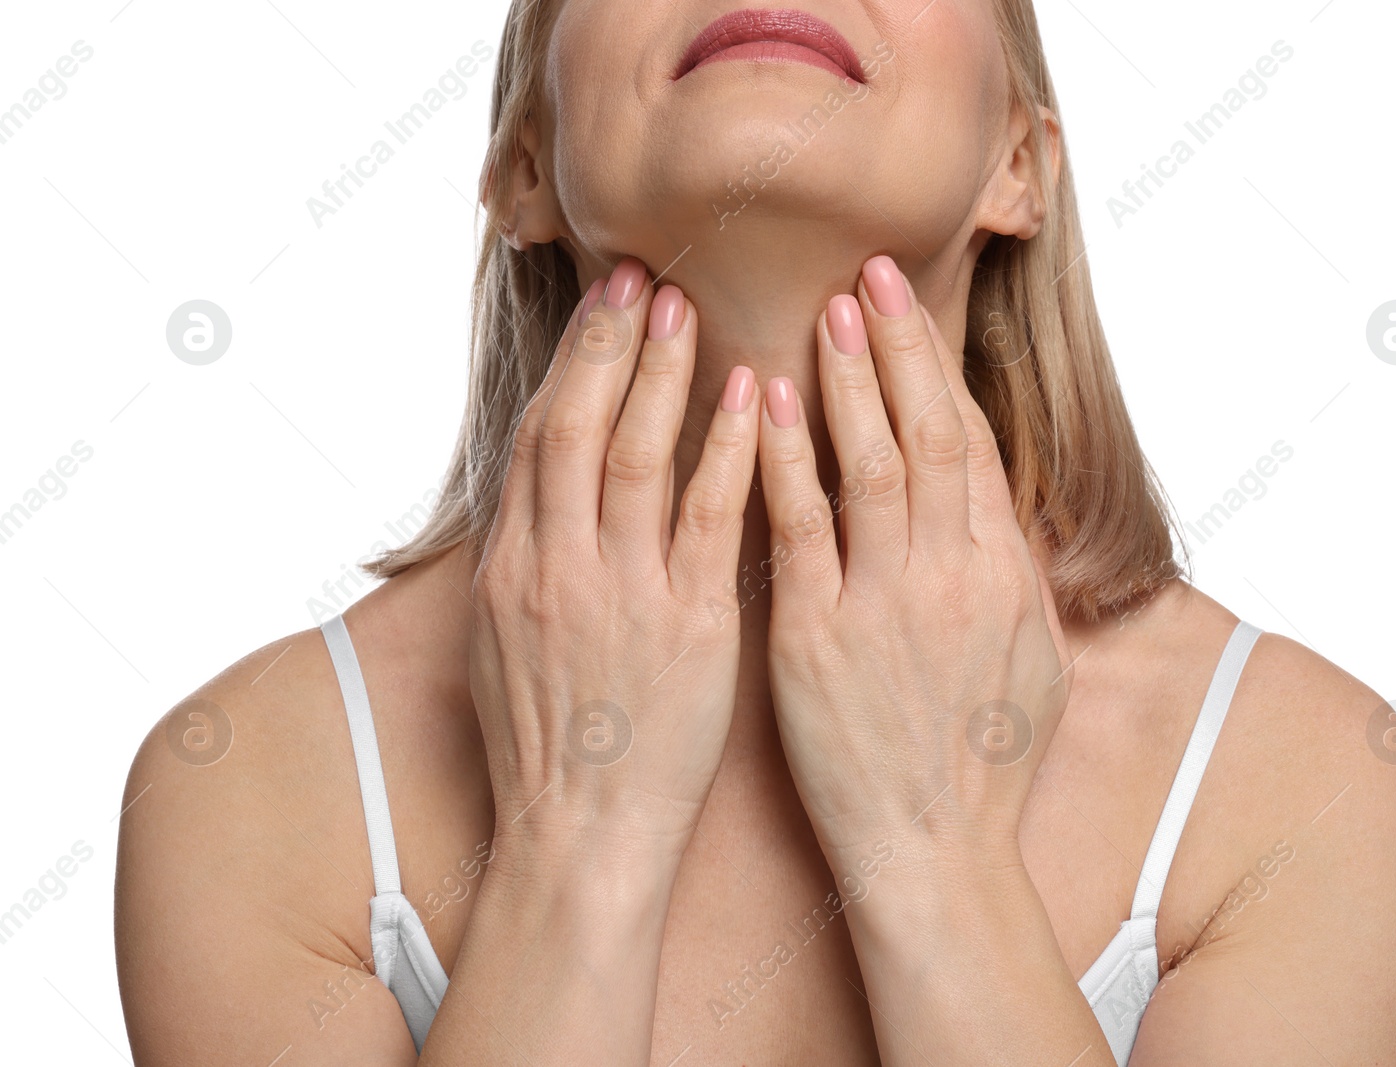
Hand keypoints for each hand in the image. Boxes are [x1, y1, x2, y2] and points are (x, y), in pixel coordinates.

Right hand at [468, 258, 759, 860]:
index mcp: (511, 571)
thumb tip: (534, 508)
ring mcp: (618, 595)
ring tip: (684, 306)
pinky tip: (753, 396)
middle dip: (605, 343)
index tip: (599, 310)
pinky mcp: (687, 627)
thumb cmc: (553, 751)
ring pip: (631, 456)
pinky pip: (708, 520)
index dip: (569, 366)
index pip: (535, 440)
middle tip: (637, 275)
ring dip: (659, 374)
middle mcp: (554, 568)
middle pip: (572, 425)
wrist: (579, 837)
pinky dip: (727, 450)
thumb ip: (524, 571)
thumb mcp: (508, 652)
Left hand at [756, 255, 1073, 872]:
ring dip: (848, 380)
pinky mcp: (818, 637)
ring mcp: (883, 603)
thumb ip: (1012, 573)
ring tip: (826, 309)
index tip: (910, 310)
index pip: (967, 446)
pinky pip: (799, 530)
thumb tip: (993, 504)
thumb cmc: (981, 763)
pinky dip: (785, 461)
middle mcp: (951, 575)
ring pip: (868, 464)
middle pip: (925, 433)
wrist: (930, 851)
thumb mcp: (1032, 661)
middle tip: (870, 272)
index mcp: (1002, 574)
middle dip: (898, 347)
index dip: (937, 370)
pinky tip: (769, 403)